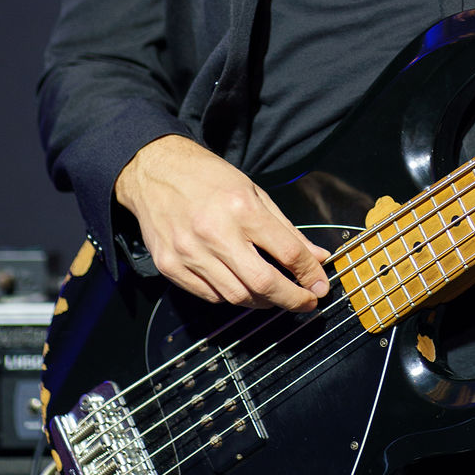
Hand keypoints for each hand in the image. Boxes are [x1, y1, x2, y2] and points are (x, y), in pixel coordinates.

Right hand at [114, 135, 330, 308]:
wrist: (155, 171)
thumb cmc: (208, 178)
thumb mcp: (254, 192)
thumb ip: (286, 229)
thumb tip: (316, 257)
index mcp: (242, 208)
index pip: (287, 252)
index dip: (310, 274)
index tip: (320, 286)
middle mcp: (215, 233)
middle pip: (264, 284)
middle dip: (292, 299)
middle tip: (307, 302)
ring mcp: (190, 253)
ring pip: (237, 297)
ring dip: (263, 302)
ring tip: (275, 295)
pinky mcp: (170, 267)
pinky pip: (210, 296)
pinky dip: (231, 297)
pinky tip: (241, 287)